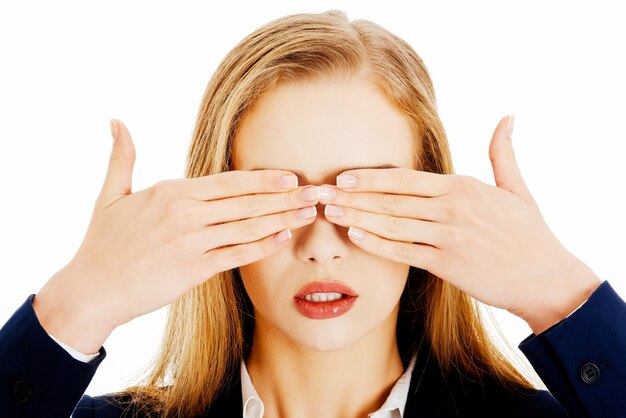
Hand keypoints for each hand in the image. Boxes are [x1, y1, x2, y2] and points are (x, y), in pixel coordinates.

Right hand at [33, 119, 319, 353]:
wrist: (92, 288)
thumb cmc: (103, 242)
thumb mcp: (110, 194)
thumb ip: (122, 157)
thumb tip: (116, 121)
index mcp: (172, 192)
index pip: (229, 181)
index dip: (264, 179)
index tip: (291, 176)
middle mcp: (186, 213)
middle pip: (246, 201)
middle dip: (285, 197)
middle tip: (316, 193)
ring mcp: (191, 242)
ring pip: (247, 227)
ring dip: (282, 219)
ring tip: (308, 214)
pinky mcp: (193, 271)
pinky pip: (236, 256)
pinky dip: (262, 247)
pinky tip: (283, 239)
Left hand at [318, 115, 601, 334]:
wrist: (545, 277)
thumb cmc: (529, 233)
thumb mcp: (516, 188)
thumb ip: (502, 153)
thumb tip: (508, 117)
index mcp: (462, 186)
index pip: (406, 179)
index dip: (371, 178)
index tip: (343, 176)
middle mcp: (452, 208)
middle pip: (392, 199)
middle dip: (354, 196)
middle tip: (321, 194)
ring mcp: (449, 237)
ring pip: (393, 224)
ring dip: (357, 217)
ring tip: (329, 213)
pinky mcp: (448, 264)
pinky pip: (404, 252)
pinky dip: (378, 244)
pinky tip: (355, 237)